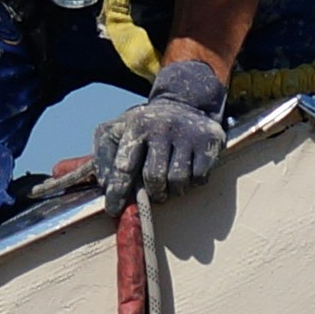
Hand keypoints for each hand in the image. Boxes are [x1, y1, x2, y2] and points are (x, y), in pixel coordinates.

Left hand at [94, 52, 230, 201]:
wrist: (183, 104)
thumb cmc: (144, 127)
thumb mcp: (116, 132)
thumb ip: (104, 157)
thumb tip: (106, 186)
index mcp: (137, 125)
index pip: (125, 166)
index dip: (118, 192)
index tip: (113, 210)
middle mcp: (163, 127)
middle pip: (154, 177)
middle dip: (151, 192)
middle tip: (153, 192)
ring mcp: (188, 133)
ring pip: (178, 180)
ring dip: (172, 189)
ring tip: (169, 182)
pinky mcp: (210, 140)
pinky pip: (200, 177)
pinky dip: (192, 182)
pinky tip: (187, 171)